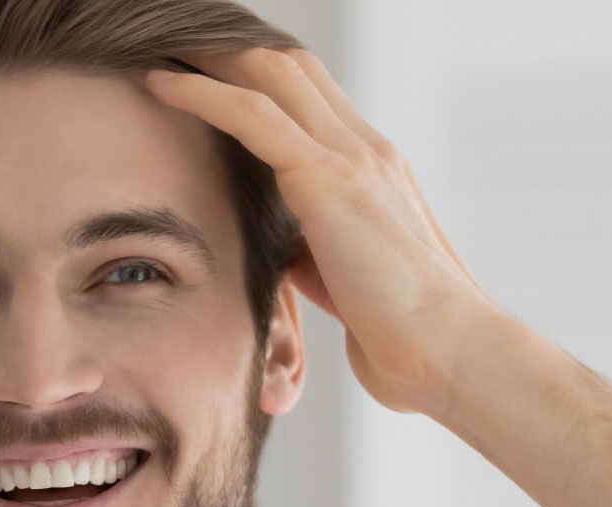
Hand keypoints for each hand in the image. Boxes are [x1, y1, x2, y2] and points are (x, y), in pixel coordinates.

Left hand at [146, 50, 500, 416]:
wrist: (451, 354)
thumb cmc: (408, 338)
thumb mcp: (349, 286)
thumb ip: (317, 256)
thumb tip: (287, 253)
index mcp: (378, 173)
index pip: (315, 98)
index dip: (261, 77)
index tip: (212, 75)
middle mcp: (369, 152)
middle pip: (291, 69)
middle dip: (230, 53)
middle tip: (176, 48)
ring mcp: (353, 159)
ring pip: (272, 74)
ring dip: (210, 58)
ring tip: (160, 53)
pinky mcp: (329, 181)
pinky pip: (252, 115)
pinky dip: (200, 94)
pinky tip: (160, 86)